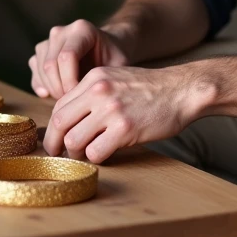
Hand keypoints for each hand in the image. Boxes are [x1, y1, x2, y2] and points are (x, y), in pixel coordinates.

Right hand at [28, 19, 131, 98]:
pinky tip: (52, 95)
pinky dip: (42, 86)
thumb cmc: (114, 58)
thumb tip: (87, 99)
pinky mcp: (41, 51)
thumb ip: (103, 78)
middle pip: (50, 65)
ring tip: (69, 98)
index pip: (66, 57)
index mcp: (81, 29)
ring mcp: (48, 40)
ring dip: (52, 89)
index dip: (70, 81)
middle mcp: (61, 31)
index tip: (81, 97)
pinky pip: (35, 72)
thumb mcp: (117, 66)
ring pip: (40, 69)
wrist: (108, 48)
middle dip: (60, 88)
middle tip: (74, 103)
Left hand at [43, 64, 210, 163]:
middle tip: (58, 154)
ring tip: (86, 154)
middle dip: (54, 143)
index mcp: (93, 78)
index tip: (56, 139)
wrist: (182, 90)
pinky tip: (105, 154)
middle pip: (59, 123)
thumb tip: (71, 119)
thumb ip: (92, 94)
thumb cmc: (150, 88)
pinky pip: (96, 152)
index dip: (54, 127)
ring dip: (76, 153)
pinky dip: (96, 158)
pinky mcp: (125, 129)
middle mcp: (98, 92)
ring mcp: (111, 110)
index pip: (59, 105)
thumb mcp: (116, 79)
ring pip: (74, 140)